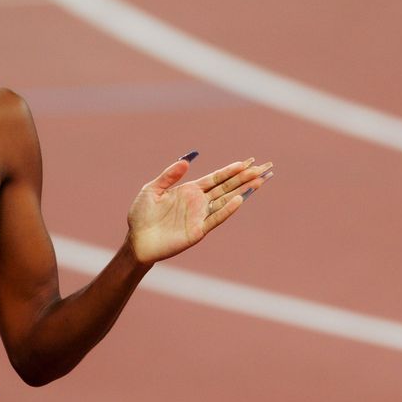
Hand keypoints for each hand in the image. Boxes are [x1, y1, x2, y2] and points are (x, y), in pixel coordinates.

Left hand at [127, 152, 271, 266]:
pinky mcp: (197, 231)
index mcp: (190, 190)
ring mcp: (200, 216)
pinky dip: (227, 209)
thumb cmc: (141, 216)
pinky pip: (215, 218)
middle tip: (265, 168)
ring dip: (243, 191)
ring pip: (226, 200)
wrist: (136, 241)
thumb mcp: (152, 190)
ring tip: (260, 181)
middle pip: (227, 186)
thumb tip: (187, 160)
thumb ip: (169, 175)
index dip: (232, 169)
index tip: (248, 161)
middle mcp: (199, 202)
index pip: (216, 178)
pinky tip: (239, 199)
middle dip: (245, 177)